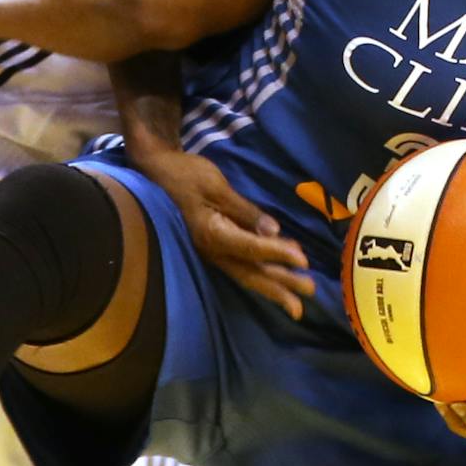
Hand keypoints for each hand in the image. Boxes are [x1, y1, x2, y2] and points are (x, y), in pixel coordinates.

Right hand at [141, 149, 313, 319]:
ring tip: (301, 293)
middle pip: (251, 272)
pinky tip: (280, 269)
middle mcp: (212, 250)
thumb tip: (273, 230)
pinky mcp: (215, 245)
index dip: (278, 254)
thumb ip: (244, 210)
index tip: (303, 260)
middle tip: (309, 292)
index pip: (250, 249)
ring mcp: (213, 250)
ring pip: (248, 272)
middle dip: (281, 285)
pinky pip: (242, 263)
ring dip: (275, 283)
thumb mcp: (215, 186)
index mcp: (211, 234)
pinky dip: (263, 268)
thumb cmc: (184, 175)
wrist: (156, 172)